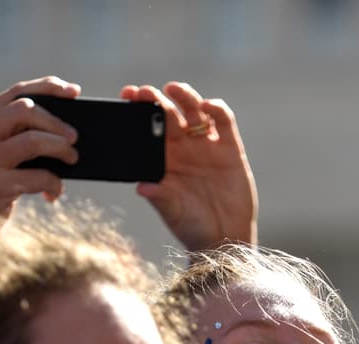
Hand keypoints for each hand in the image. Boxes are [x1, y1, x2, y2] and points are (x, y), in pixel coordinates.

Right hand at [0, 77, 80, 221]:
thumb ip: (14, 134)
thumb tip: (63, 128)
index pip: (17, 92)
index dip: (48, 87)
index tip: (74, 91)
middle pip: (26, 109)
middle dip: (56, 122)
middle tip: (74, 137)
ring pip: (34, 140)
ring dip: (60, 149)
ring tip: (72, 159)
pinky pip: (38, 177)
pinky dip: (54, 183)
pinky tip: (54, 192)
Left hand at [120, 82, 257, 250]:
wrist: (225, 238)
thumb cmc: (193, 228)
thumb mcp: (174, 213)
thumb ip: (161, 197)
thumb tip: (142, 187)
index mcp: (164, 160)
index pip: (148, 128)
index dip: (138, 110)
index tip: (128, 96)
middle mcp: (183, 149)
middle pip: (169, 114)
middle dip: (155, 99)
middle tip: (144, 92)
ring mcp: (207, 147)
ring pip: (193, 110)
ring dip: (184, 96)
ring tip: (172, 89)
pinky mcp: (230, 149)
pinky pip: (223, 121)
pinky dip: (216, 109)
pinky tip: (207, 106)